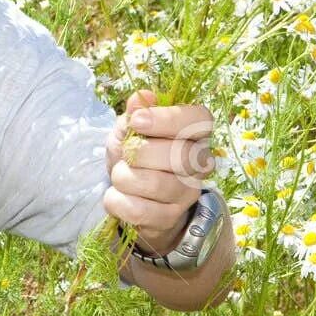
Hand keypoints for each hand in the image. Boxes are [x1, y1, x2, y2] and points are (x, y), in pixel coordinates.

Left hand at [104, 88, 215, 256]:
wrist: (134, 196)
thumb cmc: (137, 155)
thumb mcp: (131, 129)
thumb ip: (136, 112)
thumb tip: (141, 97)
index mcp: (196, 133)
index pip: (200, 120)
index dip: (168, 119)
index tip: (137, 121)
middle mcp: (200, 163)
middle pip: (180, 156)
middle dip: (141, 153)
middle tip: (125, 154)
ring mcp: (188, 193)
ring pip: (158, 184)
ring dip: (125, 178)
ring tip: (118, 176)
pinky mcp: (170, 218)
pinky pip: (141, 211)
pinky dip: (118, 202)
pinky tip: (115, 196)